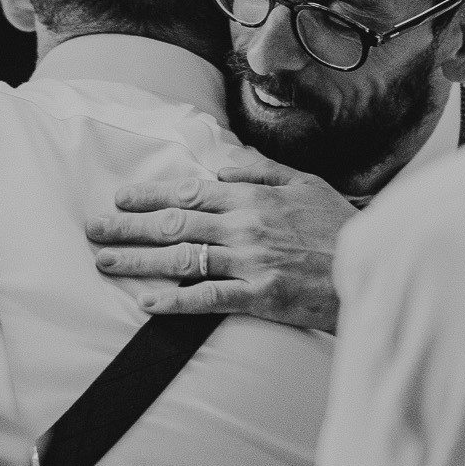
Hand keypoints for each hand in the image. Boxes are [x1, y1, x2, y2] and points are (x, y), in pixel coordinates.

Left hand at [85, 154, 354, 332]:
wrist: (371, 267)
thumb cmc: (338, 225)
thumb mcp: (304, 183)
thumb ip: (259, 170)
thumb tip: (220, 161)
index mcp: (252, 195)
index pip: (188, 191)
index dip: (149, 194)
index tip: (120, 197)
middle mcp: (244, 225)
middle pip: (174, 223)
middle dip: (128, 226)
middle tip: (94, 229)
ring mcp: (249, 261)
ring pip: (182, 257)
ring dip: (139, 261)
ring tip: (105, 262)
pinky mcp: (259, 294)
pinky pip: (208, 298)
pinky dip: (175, 300)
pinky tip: (146, 304)